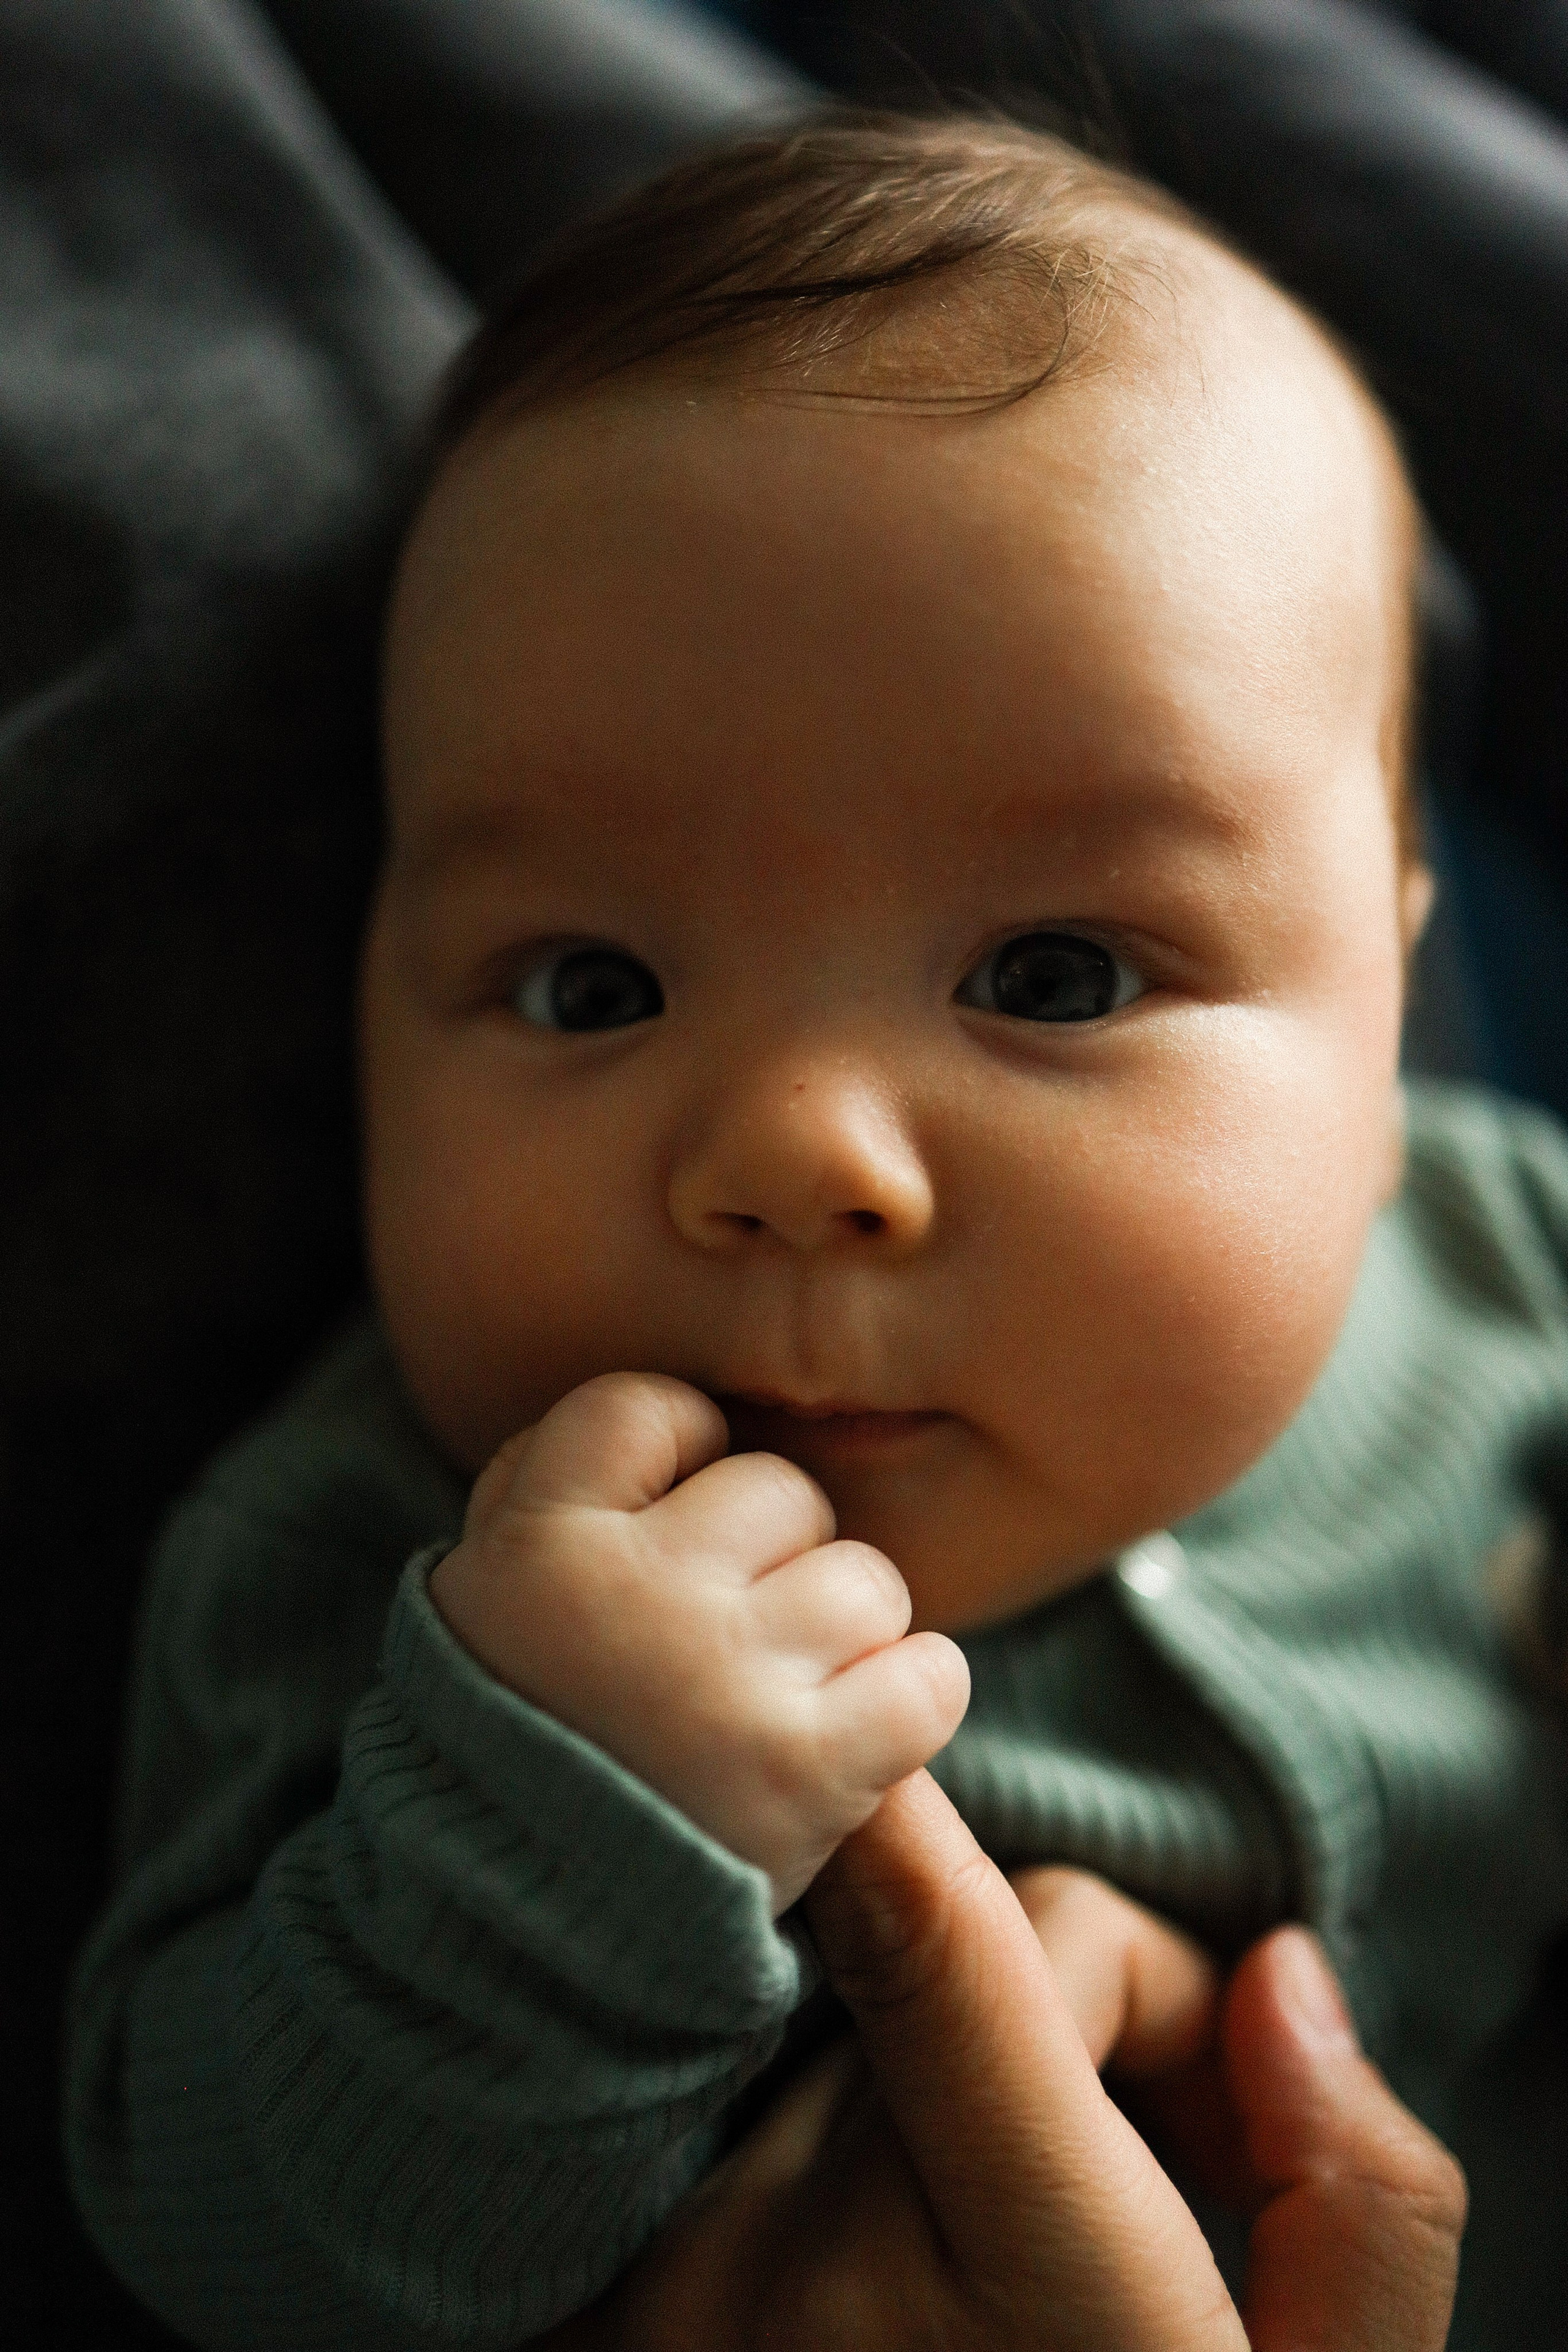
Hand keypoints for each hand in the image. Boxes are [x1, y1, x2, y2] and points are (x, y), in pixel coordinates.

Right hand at [428, 1374, 969, 1912]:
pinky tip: (855, 1736)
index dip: (678, 1456)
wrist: (515, 1953)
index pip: (648, 1408)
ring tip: (783, 1696)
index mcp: (537, 1545)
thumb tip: (671, 1425)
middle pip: (780, 1491)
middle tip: (728, 1638)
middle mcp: (635, 1594)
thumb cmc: (509, 1754)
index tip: (672, 1524)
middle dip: (773, 1556)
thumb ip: (545, 1494)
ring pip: (866, 1579)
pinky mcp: (809, 1768)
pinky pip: (930, 1674)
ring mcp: (726, 1678)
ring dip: (844, 1634)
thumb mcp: (478, 1605)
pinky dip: (910, 1701)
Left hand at [545, 1772, 1464, 2350]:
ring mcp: (681, 2309)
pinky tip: (859, 2262)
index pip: (942, 1959)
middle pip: (933, 1975)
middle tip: (1123, 2155)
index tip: (883, 1739)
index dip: (906, 1816)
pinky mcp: (588, 2327)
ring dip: (914, 2074)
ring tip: (980, 2239)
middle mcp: (822, 2292)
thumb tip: (1281, 1970)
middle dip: (1052, 2004)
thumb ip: (1361, 2203)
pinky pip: (712, 2120)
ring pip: (820, 2038)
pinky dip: (799, 2139)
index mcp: (1039, 2304)